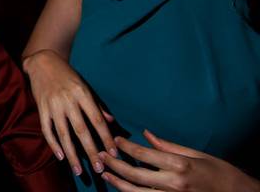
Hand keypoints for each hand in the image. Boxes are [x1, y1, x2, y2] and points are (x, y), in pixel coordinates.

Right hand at [22, 49, 116, 175]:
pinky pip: (47, 129)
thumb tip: (111, 122)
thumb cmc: (67, 74)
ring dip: (72, 154)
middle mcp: (67, 100)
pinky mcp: (41, 108)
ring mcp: (53, 105)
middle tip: (100, 169)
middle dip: (91, 151)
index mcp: (82, 94)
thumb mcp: (85, 85)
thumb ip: (97, 104)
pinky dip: (53, 144)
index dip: (106, 138)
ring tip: (79, 170)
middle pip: (81, 130)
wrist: (42, 61)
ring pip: (64, 134)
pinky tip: (60, 156)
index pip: (97, 120)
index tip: (113, 153)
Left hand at [100, 131, 259, 191]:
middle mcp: (174, 183)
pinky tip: (122, 189)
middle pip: (135, 174)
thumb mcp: (196, 153)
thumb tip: (146, 134)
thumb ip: (168, 145)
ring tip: (105, 174)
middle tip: (100, 155)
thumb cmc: (220, 172)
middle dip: (115, 164)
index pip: (144, 154)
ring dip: (118, 183)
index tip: (115, 141)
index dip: (126, 146)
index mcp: (180, 165)